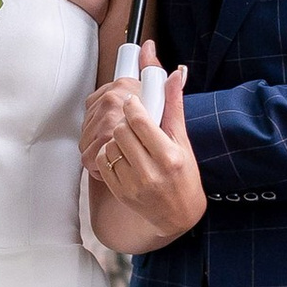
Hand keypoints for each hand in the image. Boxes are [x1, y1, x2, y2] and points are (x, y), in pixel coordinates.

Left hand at [82, 65, 204, 245]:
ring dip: (116, 139)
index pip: (139, 121)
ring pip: (109, 146)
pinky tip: (122, 155)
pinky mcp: (120, 192)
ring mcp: (133, 185)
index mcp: (169, 156)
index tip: (133, 103)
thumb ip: (174, 104)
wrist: (178, 213)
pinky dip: (109, 154)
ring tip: (129, 142)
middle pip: (121, 131)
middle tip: (133, 124)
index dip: (132, 107)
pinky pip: (102, 163)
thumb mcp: (183, 139)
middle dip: (125, 122)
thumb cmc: (183, 173)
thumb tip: (176, 72)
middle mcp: (151, 172)